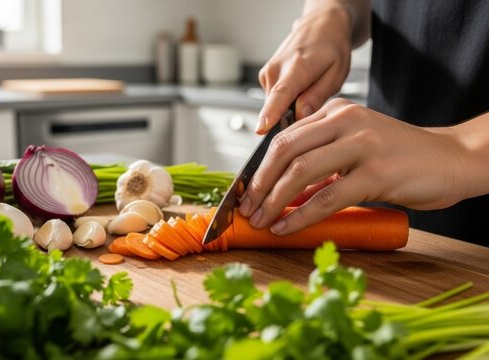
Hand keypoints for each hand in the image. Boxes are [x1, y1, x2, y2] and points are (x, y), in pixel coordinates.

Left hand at [239, 98, 466, 234]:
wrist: (453, 159)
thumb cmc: (401, 158)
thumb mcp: (355, 148)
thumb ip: (322, 162)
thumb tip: (281, 193)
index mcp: (336, 112)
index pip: (283, 137)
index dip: (257, 167)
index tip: (244, 192)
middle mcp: (345, 121)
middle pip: (284, 150)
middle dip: (258, 183)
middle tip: (246, 208)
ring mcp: (362, 144)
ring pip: (301, 172)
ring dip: (273, 201)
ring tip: (261, 221)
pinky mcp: (377, 172)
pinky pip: (328, 197)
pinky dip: (300, 215)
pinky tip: (286, 227)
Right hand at [256, 4, 353, 133]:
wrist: (319, 26)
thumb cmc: (331, 48)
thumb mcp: (336, 73)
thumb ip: (317, 96)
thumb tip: (300, 116)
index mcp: (297, 67)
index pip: (280, 94)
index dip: (271, 113)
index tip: (261, 128)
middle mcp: (276, 70)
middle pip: (277, 108)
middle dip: (293, 117)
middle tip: (314, 106)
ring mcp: (267, 73)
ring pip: (276, 106)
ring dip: (291, 107)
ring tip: (308, 89)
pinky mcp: (265, 77)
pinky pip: (275, 99)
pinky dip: (287, 100)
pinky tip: (299, 87)